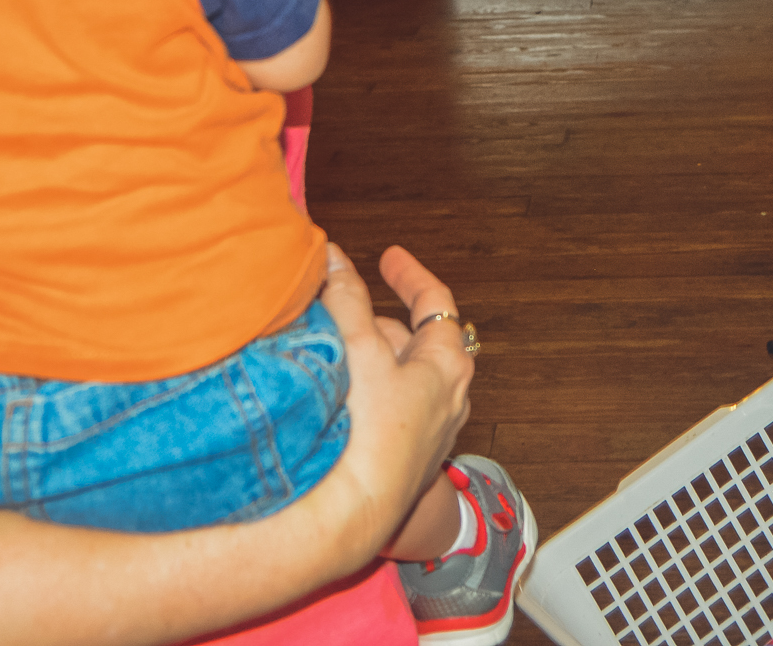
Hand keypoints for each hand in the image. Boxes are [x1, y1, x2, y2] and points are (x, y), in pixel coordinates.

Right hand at [314, 243, 471, 551]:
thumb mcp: (357, 347)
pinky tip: (329, 392)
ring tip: (325, 350)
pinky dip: (359, 389)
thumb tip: (333, 257)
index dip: (410, 275)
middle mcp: (446, 400)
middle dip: (373, 321)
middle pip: (409, 340)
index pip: (435, 303)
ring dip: (363, 358)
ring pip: (393, 376)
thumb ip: (346, 296)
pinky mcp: (400, 458)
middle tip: (336, 310)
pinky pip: (382, 408)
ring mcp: (425, 433)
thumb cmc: (369, 430)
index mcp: (448, 366)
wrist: (359, 515)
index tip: (389, 257)